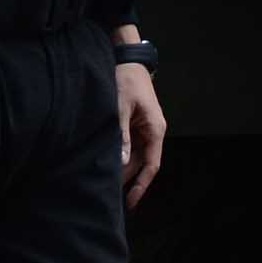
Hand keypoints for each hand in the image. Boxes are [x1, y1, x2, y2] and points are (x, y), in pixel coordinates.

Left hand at [113, 29, 166, 209]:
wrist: (128, 60)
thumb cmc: (126, 81)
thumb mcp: (121, 108)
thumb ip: (122, 136)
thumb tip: (121, 162)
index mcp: (155, 128)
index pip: (152, 164)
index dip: (142, 184)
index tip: (130, 202)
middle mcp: (153, 131)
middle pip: (143, 163)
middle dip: (129, 181)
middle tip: (109, 197)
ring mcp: (144, 128)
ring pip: (136, 157)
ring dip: (124, 170)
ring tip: (106, 185)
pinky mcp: (135, 125)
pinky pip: (130, 147)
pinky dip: (121, 158)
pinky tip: (109, 166)